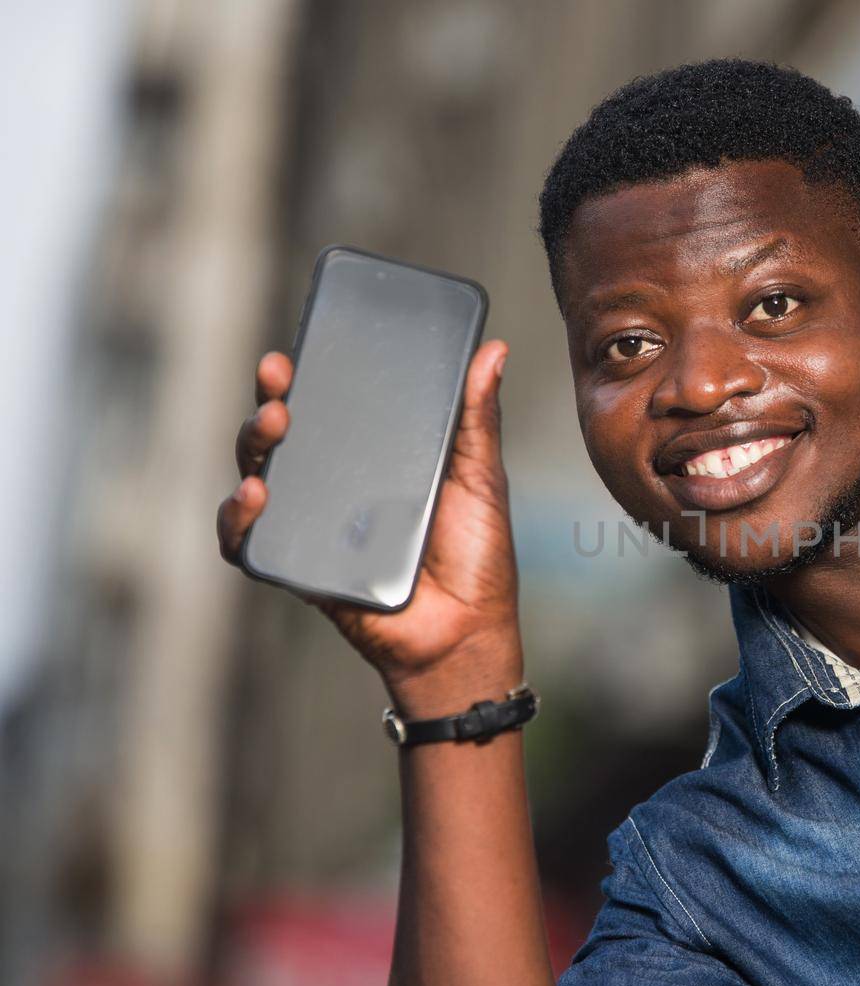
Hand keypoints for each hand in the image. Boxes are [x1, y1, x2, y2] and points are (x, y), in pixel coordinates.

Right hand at [217, 340, 524, 714]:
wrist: (466, 633)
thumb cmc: (477, 558)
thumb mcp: (480, 479)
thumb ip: (477, 418)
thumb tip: (493, 351)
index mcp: (376, 457)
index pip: (328, 406)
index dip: (304, 376)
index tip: (295, 350)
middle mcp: (335, 486)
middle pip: (282, 435)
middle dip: (269, 402)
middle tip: (279, 384)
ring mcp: (311, 525)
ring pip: (257, 476)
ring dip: (252, 447)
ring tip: (275, 430)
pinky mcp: (298, 566)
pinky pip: (248, 543)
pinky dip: (236, 521)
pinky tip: (253, 499)